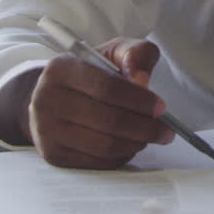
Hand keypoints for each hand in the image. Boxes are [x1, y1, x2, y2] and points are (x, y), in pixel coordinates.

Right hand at [0, 37, 173, 168]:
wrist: (58, 94)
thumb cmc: (93, 70)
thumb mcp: (116, 51)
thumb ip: (135, 54)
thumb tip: (141, 80)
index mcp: (61, 68)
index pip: (107, 88)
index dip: (138, 100)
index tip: (161, 107)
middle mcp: (47, 99)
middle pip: (107, 120)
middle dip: (144, 127)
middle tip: (166, 130)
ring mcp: (46, 130)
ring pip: (104, 145)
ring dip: (136, 143)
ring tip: (151, 136)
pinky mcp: (53, 154)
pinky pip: (96, 161)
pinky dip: (121, 155)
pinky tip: (131, 144)